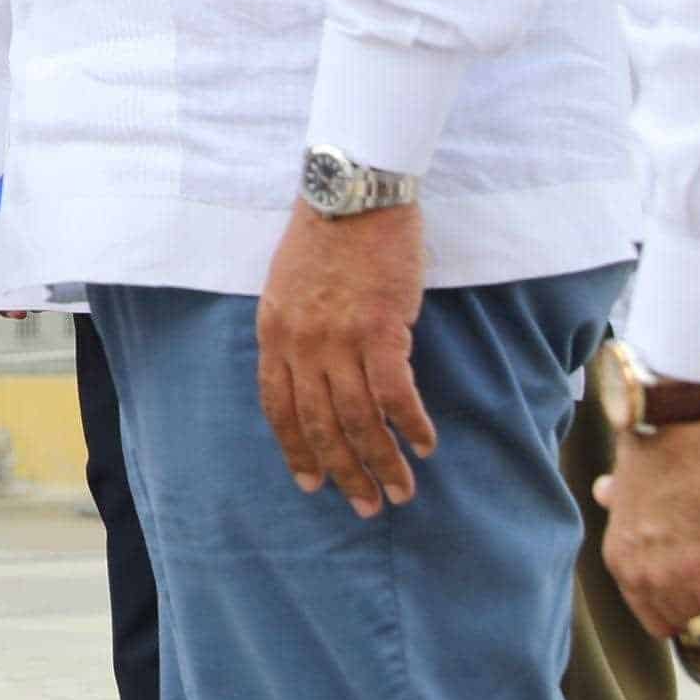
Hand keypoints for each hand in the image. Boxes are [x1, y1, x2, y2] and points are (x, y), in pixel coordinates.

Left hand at [254, 201, 436, 515]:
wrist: (353, 194)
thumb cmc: (326, 238)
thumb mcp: (287, 288)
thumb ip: (296, 334)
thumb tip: (315, 379)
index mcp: (273, 333)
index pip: (278, 408)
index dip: (296, 450)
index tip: (311, 484)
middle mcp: (301, 343)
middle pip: (320, 424)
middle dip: (343, 471)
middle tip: (365, 506)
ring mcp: (339, 339)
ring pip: (359, 419)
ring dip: (383, 462)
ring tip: (401, 492)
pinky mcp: (380, 329)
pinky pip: (396, 394)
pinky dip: (412, 425)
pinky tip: (426, 445)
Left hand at [596, 412, 699, 647]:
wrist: (675, 428)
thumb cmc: (653, 446)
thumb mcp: (624, 482)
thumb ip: (616, 498)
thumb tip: (605, 492)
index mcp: (621, 558)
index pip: (652, 615)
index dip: (683, 612)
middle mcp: (641, 576)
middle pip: (685, 622)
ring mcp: (673, 577)